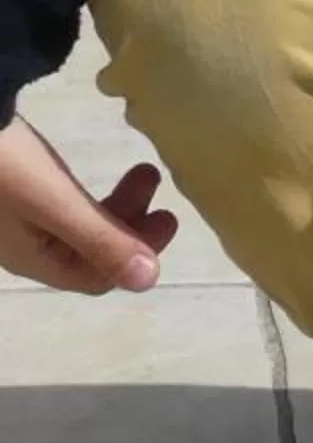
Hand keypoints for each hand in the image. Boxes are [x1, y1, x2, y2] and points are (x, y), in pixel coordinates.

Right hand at [0, 115, 177, 294]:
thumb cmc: (0, 161)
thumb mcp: (55, 201)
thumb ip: (102, 240)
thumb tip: (149, 281)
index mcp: (32, 258)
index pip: (96, 277)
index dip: (137, 255)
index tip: (167, 218)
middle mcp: (21, 247)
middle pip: (89, 251)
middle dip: (129, 223)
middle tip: (153, 182)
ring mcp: (11, 220)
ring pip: (76, 225)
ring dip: (113, 204)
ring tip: (141, 170)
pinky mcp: (7, 192)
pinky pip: (58, 207)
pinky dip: (87, 196)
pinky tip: (94, 174)